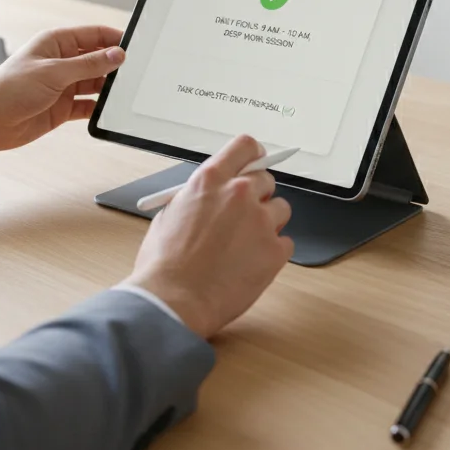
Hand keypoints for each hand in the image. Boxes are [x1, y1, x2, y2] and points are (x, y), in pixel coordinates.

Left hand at [0, 25, 124, 181]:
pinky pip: (88, 105)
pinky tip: (109, 110)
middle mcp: (61, 62)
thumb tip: (116, 55)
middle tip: (136, 73)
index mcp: (56, 43)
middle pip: (98, 60)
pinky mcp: (62, 108)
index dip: (115, 39)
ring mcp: (62, 86)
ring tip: (125, 93)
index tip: (136, 46)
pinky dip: (98, 108)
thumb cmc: (8, 89)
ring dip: (108, 88)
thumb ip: (89, 65)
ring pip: (95, 83)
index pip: (94, 35)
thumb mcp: (54, 72)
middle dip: (115, 66)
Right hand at [124, 135, 293, 338]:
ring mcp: (261, 221)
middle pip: (266, 179)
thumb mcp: (170, 215)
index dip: (253, 154)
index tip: (256, 160)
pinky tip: (250, 265)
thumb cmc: (164, 266)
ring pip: (280, 210)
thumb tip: (211, 196)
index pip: (244, 147)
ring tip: (244, 247)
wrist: (173, 301)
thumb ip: (198, 198)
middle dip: (258, 195)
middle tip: (245, 216)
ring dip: (267, 223)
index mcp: (210, 180)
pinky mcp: (275, 250)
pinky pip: (284, 242)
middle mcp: (239, 194)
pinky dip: (272, 252)